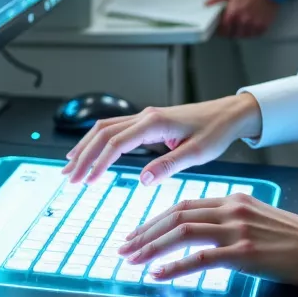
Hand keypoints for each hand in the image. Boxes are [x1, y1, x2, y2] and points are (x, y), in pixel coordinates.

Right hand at [65, 94, 260, 186]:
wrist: (228, 114)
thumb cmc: (215, 132)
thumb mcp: (197, 154)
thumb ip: (169, 165)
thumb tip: (142, 180)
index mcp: (155, 123)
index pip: (117, 143)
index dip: (99, 162)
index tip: (87, 182)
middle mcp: (146, 116)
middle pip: (102, 132)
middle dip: (83, 155)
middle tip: (68, 177)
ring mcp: (145, 118)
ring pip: (105, 128)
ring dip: (86, 147)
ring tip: (69, 166)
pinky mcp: (147, 122)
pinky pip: (115, 129)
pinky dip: (98, 142)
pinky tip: (90, 154)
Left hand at [118, 193, 297, 291]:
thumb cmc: (297, 239)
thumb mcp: (261, 218)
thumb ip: (233, 221)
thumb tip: (208, 235)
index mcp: (235, 200)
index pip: (184, 205)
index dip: (155, 219)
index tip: (137, 232)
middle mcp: (232, 210)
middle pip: (176, 215)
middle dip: (144, 232)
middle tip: (124, 247)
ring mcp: (237, 231)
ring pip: (182, 232)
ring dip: (152, 247)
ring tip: (133, 260)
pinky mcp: (244, 253)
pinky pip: (200, 258)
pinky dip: (175, 267)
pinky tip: (159, 274)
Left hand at [206, 0, 278, 37]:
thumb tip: (207, 4)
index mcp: (233, 13)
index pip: (223, 29)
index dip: (222, 30)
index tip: (222, 29)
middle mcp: (243, 20)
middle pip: (234, 34)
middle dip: (232, 31)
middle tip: (232, 27)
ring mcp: (254, 23)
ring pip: (245, 35)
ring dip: (242, 32)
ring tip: (242, 27)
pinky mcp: (264, 24)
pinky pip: (256, 34)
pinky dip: (253, 32)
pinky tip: (252, 26)